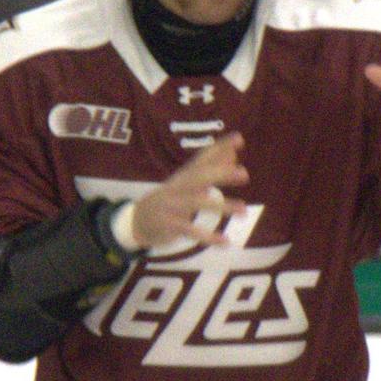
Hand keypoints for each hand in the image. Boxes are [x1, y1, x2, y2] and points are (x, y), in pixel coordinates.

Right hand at [128, 133, 250, 253]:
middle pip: (198, 177)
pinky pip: (190, 230)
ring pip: (196, 203)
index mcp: (184, 176)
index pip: (203, 158)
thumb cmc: (169, 200)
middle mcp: (178, 187)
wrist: (136, 220)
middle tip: (244, 173)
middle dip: (220, 174)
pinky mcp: (170, 225)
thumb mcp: (187, 183)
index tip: (239, 139)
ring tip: (244, 210)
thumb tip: (233, 154)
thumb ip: (210, 169)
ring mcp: (172, 205)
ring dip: (221, 206)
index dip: (219, 149)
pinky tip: (226, 242)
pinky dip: (208, 237)